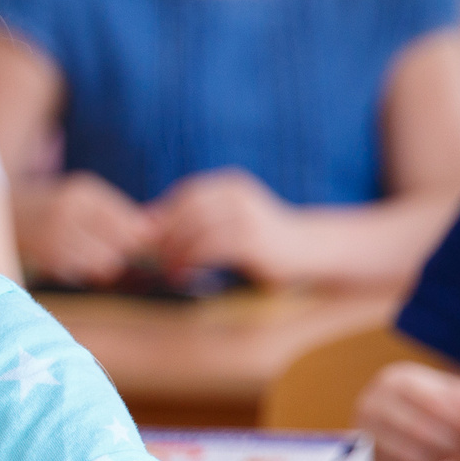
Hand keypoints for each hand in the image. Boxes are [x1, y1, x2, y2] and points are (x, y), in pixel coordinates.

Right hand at [17, 172, 157, 286]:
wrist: (5, 212)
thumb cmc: (55, 201)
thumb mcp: (84, 193)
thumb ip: (119, 210)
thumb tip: (155, 229)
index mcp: (82, 196)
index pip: (129, 225)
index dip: (141, 236)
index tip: (143, 237)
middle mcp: (68, 218)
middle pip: (120, 247)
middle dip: (125, 248)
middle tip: (115, 242)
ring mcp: (56, 242)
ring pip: (105, 263)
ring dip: (107, 259)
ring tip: (94, 247)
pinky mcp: (49, 261)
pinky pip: (86, 271)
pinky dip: (87, 266)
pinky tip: (76, 254)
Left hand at [148, 169, 299, 282]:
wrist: (310, 252)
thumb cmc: (262, 242)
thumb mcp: (230, 223)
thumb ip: (198, 220)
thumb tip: (149, 225)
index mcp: (230, 185)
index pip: (186, 193)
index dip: (165, 214)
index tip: (149, 238)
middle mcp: (238, 195)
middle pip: (187, 210)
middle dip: (165, 235)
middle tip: (150, 258)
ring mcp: (246, 215)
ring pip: (196, 229)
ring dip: (175, 252)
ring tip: (166, 270)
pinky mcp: (252, 240)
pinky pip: (210, 247)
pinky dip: (191, 262)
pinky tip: (183, 275)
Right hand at [358, 360, 459, 460]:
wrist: (387, 422)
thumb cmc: (429, 408)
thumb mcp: (450, 395)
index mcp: (399, 379)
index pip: (435, 402)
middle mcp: (374, 401)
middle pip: (423, 430)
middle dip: (459, 446)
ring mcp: (365, 430)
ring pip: (412, 454)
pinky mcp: (365, 456)